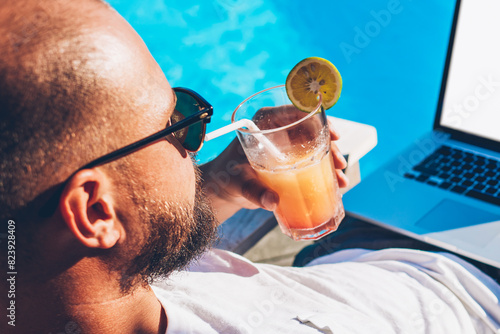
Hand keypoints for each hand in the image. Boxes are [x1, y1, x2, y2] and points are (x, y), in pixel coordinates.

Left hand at [199, 117, 347, 222]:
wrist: (226, 189)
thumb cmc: (228, 178)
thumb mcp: (240, 183)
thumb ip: (255, 192)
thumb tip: (273, 202)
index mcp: (264, 122)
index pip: (295, 113)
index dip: (318, 121)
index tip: (334, 136)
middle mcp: (278, 130)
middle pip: (311, 130)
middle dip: (330, 146)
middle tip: (339, 165)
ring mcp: (285, 146)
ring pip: (315, 146)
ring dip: (331, 161)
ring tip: (341, 180)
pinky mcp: (290, 160)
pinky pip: (311, 161)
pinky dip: (324, 171)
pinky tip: (336, 184)